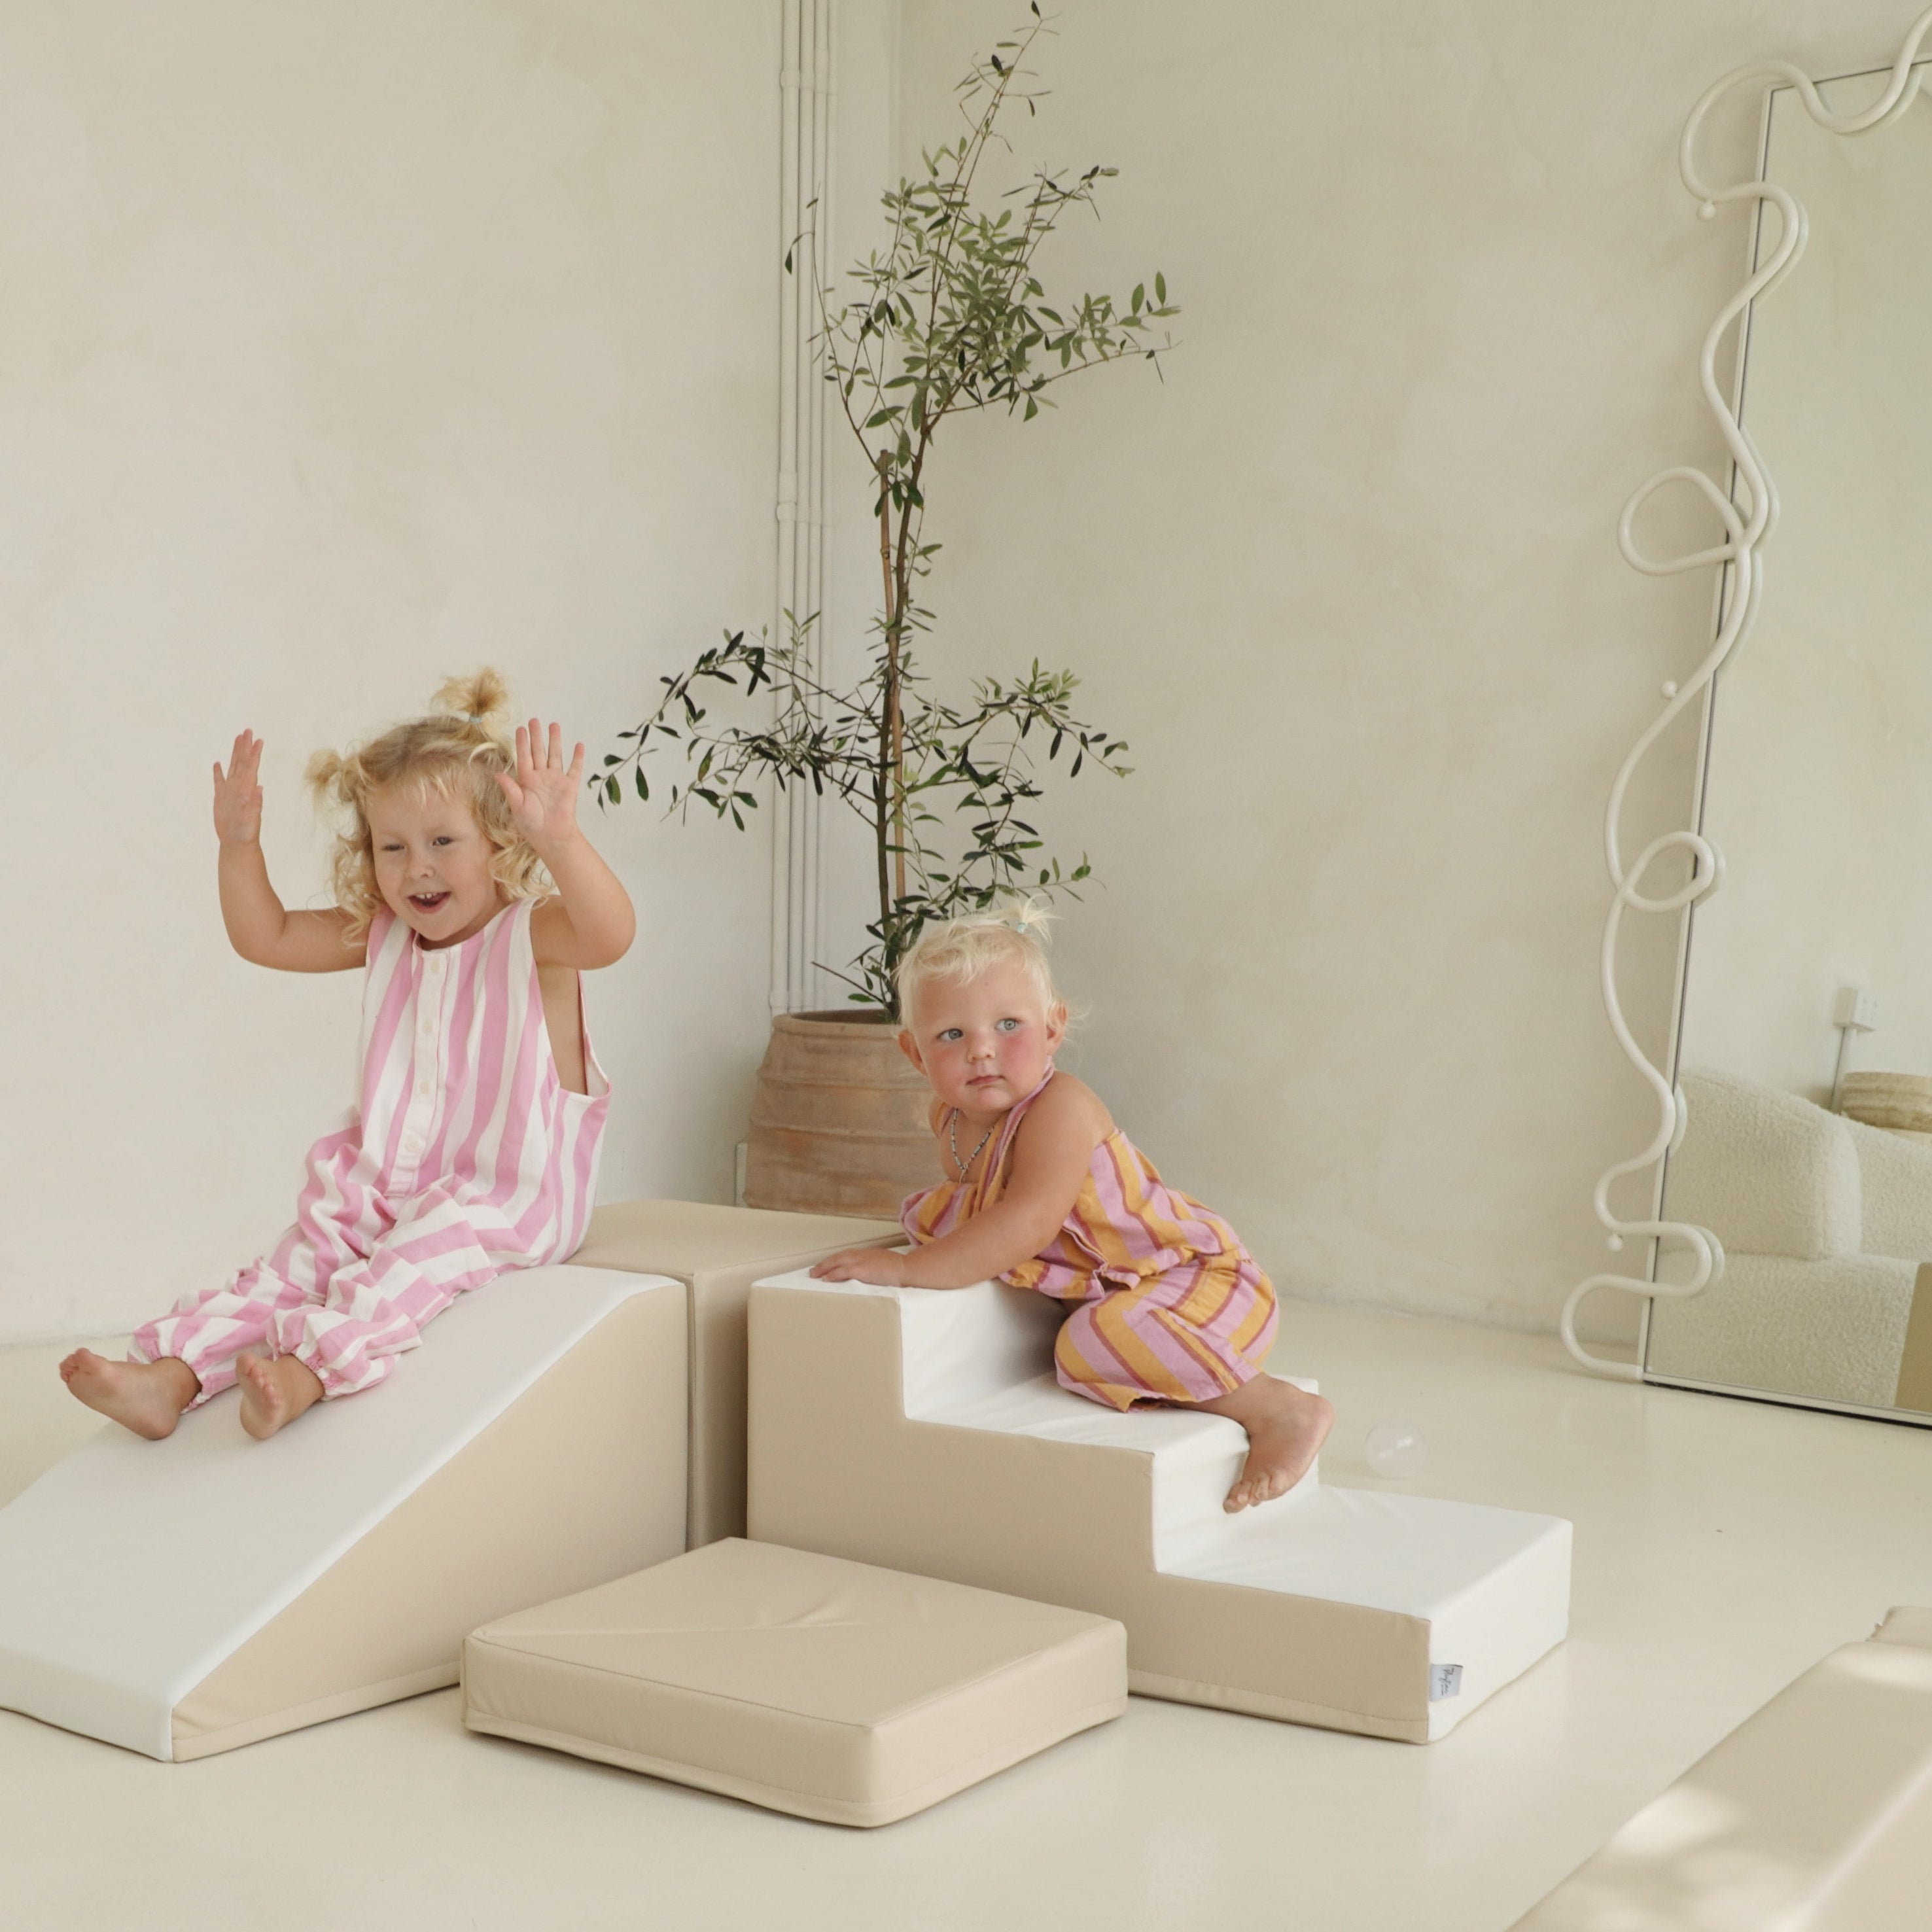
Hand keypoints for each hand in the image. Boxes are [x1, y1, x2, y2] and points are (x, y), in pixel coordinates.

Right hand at [213, 730, 264, 844]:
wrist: (237, 843)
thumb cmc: (247, 833)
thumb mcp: (252, 819)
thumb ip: (255, 804)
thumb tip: (259, 787)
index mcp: (247, 790)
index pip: (251, 767)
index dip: (254, 753)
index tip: (258, 739)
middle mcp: (239, 787)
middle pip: (242, 762)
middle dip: (245, 746)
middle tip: (248, 730)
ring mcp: (230, 792)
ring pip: (233, 767)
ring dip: (235, 753)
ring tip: (237, 739)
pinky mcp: (220, 798)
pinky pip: (219, 781)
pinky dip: (218, 772)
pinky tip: (218, 763)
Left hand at [496, 719, 585, 851]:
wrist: (551, 835)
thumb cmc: (531, 824)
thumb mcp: (517, 806)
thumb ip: (510, 789)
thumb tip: (497, 774)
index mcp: (526, 780)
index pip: (523, 756)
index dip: (522, 742)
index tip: (521, 728)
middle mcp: (541, 777)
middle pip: (539, 752)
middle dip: (537, 736)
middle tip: (535, 720)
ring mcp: (556, 780)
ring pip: (555, 755)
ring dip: (555, 741)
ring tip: (554, 725)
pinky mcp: (570, 786)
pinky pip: (574, 769)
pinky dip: (577, 758)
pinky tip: (578, 746)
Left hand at [809, 1246, 912, 1285]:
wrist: (907, 1268)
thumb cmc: (901, 1268)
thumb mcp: (886, 1264)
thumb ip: (876, 1267)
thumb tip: (873, 1274)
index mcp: (868, 1254)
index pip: (847, 1255)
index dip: (836, 1260)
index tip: (828, 1265)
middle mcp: (862, 1255)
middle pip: (839, 1257)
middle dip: (825, 1263)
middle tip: (814, 1270)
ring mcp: (861, 1261)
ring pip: (837, 1262)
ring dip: (824, 1268)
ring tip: (814, 1274)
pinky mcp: (862, 1270)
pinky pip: (843, 1271)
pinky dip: (833, 1274)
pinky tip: (825, 1278)